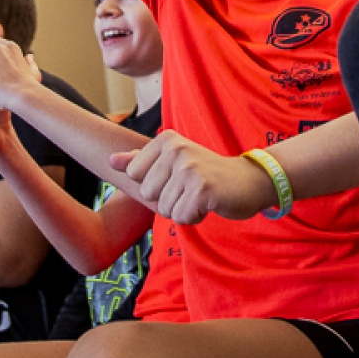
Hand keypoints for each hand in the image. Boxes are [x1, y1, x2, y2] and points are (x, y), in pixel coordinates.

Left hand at [109, 131, 276, 223]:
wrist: (248, 181)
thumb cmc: (206, 173)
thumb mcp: (172, 162)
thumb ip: (140, 161)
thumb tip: (110, 161)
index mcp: (166, 140)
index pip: (135, 177)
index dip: (155, 186)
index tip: (177, 179)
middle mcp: (176, 149)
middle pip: (147, 194)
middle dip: (168, 200)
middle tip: (191, 189)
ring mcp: (189, 167)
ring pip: (164, 209)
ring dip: (182, 210)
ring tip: (200, 196)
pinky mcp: (202, 188)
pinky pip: (180, 217)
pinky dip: (194, 217)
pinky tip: (208, 204)